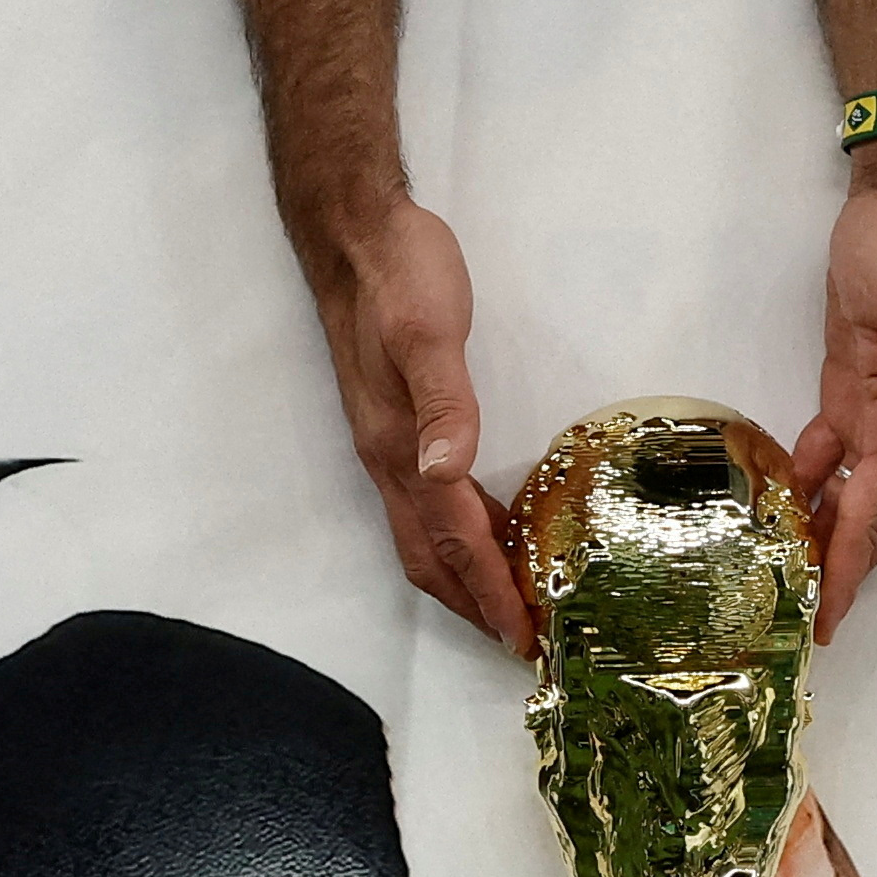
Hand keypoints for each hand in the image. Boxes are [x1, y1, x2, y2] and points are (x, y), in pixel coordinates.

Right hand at [305, 198, 532, 649]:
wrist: (356, 235)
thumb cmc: (399, 277)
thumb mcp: (429, 332)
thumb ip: (443, 403)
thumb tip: (448, 471)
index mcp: (398, 448)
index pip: (451, 539)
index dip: (487, 592)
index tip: (521, 636)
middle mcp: (388, 459)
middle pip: (429, 557)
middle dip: (471, 605)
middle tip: (519, 642)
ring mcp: (388, 445)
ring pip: (424, 535)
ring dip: (463, 577)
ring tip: (508, 605)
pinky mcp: (396, 426)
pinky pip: (427, 504)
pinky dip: (459, 534)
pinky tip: (489, 530)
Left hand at [789, 154, 876, 640]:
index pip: (872, 516)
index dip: (850, 571)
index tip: (829, 621)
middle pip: (867, 524)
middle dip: (841, 577)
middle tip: (803, 627)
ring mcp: (872, 415)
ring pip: (849, 500)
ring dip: (823, 540)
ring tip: (786, 585)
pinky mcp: (849, 395)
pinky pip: (829, 459)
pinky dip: (806, 490)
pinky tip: (776, 511)